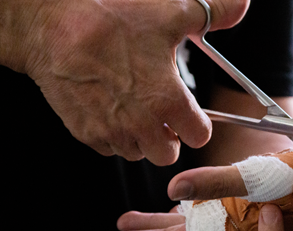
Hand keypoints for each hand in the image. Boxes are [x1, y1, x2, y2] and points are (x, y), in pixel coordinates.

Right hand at [22, 0, 248, 163]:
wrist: (51, 26)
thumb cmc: (109, 18)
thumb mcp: (169, 11)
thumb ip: (212, 13)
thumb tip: (241, 6)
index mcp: (167, 101)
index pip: (198, 136)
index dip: (197, 124)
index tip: (190, 114)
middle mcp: (141, 124)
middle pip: (168, 154)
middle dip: (169, 138)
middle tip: (161, 114)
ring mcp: (112, 132)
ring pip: (138, 153)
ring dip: (140, 138)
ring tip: (132, 108)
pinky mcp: (86, 134)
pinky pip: (109, 148)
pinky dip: (113, 135)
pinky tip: (109, 107)